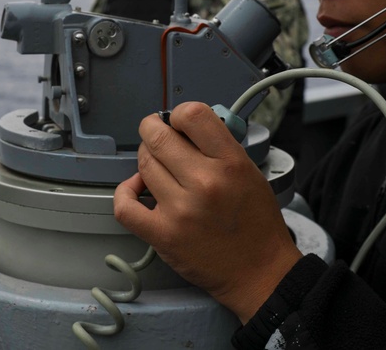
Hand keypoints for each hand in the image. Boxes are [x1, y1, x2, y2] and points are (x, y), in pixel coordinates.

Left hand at [114, 101, 302, 322]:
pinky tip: (137, 188)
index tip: (178, 122)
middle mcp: (204, 182)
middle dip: (153, 130)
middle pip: (158, 137)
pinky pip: (125, 205)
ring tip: (159, 166)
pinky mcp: (163, 234)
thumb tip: (186, 128)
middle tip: (158, 135)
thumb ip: (220, 147)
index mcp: (231, 163)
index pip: (192, 115)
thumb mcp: (250, 172)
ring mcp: (180, 209)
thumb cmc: (256, 223)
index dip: (178, 113)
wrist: (260, 272)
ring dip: (147, 160)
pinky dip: (125, 191)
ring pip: (144, 165)